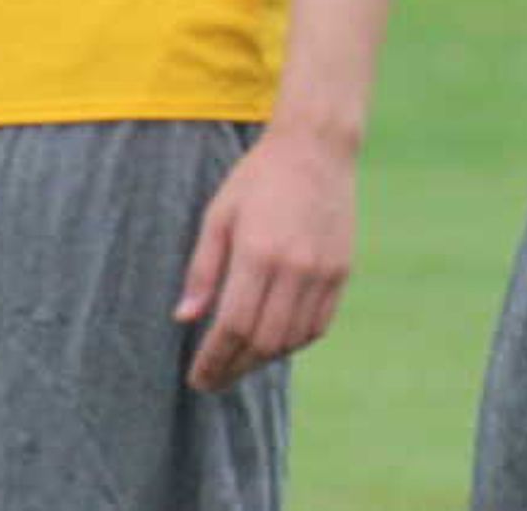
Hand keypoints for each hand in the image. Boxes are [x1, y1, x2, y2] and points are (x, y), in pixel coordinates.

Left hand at [173, 124, 355, 392]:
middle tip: (213, 380)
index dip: (213, 360)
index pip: (232, 326)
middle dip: (234, 368)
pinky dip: (294, 342)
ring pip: (292, 339)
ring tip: (240, 362)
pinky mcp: (341, 271)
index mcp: (257, 251)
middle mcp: (294, 267)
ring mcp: (322, 271)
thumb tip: (184, 319)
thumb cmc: (258, 178)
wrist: (316, 147)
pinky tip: (273, 342)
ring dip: (263, 359)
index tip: (197, 379)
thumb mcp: (218, 215)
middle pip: (263, 342)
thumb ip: (203, 270)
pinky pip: (318, 325)